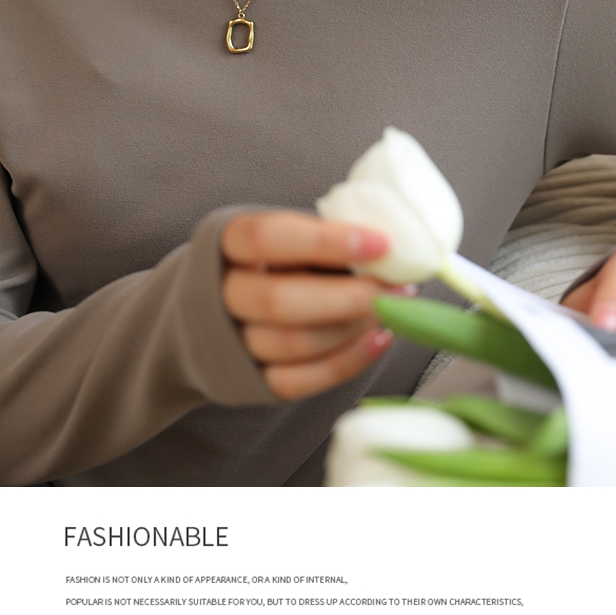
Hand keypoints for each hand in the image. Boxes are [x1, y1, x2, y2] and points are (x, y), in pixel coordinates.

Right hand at [221, 211, 412, 399]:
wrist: (218, 306)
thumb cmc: (270, 259)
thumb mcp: (287, 233)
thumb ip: (325, 237)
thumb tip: (388, 249)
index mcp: (226, 243)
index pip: (265, 237)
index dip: (324, 241)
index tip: (381, 244)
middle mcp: (220, 293)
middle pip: (278, 301)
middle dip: (348, 297)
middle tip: (397, 289)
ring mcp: (232, 342)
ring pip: (293, 343)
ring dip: (353, 328)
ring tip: (393, 309)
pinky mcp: (251, 381)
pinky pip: (298, 381)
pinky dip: (346, 362)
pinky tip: (379, 339)